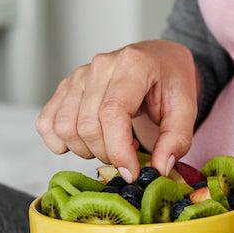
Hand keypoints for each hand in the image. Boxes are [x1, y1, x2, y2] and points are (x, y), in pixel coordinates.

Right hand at [35, 40, 197, 182]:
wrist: (160, 60)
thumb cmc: (171, 82)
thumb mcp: (187, 108)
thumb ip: (176, 140)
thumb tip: (157, 170)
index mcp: (133, 65)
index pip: (112, 113)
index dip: (119, 150)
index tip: (132, 172)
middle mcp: (100, 66)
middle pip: (86, 125)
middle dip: (107, 154)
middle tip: (128, 156)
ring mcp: (78, 75)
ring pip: (64, 127)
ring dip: (85, 150)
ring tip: (111, 144)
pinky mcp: (65, 87)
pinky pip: (47, 123)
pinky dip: (61, 142)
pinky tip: (86, 142)